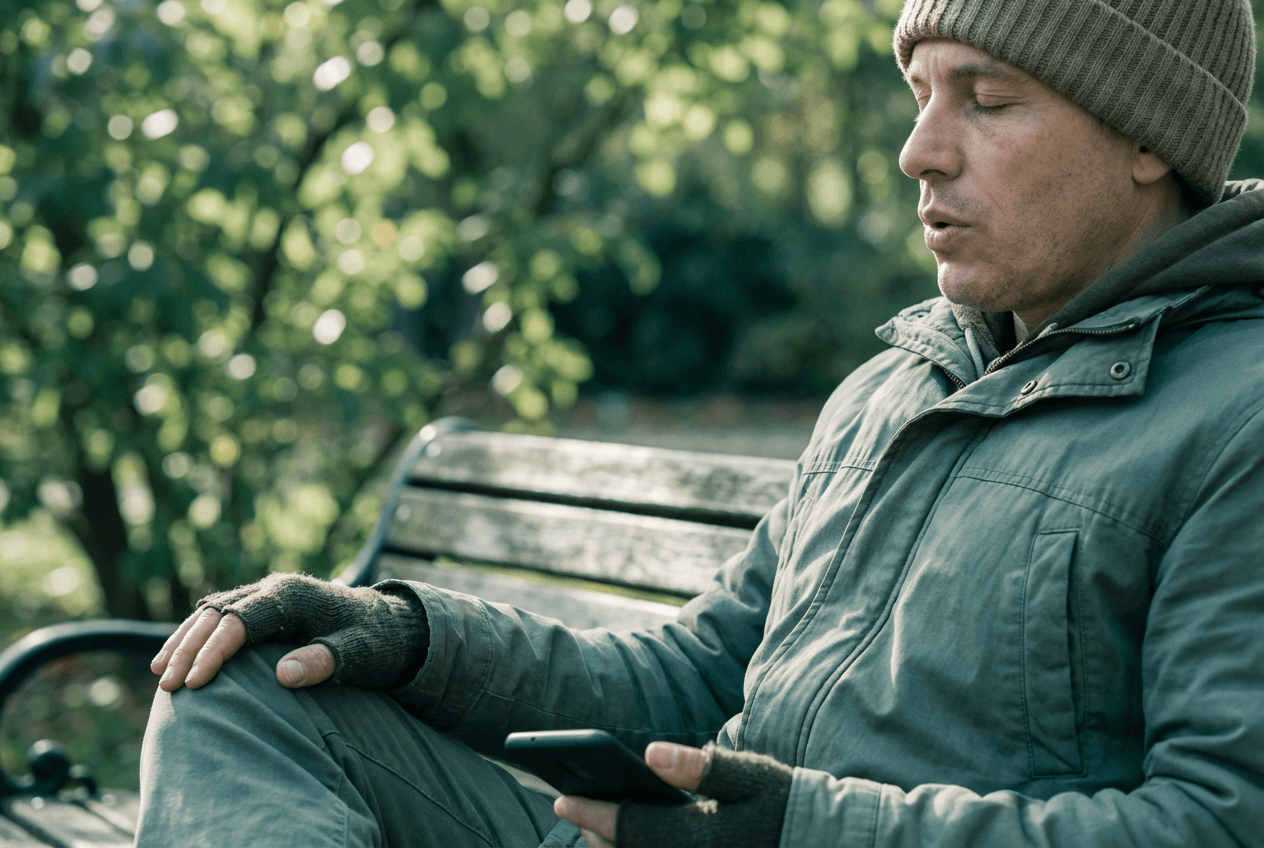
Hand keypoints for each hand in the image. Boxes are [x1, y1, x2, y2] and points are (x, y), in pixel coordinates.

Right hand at [150, 573, 426, 692]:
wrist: (388, 623)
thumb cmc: (375, 641)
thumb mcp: (358, 654)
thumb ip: (325, 662)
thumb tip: (283, 676)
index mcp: (293, 595)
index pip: (241, 621)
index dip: (215, 652)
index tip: (195, 684)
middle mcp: (273, 588)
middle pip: (218, 615)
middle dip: (189, 649)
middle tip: (167, 687)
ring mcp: (264, 594)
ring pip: (211, 613)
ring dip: (184, 642)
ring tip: (161, 676)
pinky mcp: (261, 606)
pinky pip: (218, 618)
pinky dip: (194, 637)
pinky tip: (175, 660)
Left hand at [555, 741, 792, 847]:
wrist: (815, 844)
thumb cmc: (781, 804)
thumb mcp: (751, 776)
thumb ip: (702, 767)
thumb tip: (651, 753)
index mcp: (702, 839)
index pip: (634, 828)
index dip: (594, 813)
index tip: (563, 800)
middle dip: (596, 835)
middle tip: (571, 808)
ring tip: (594, 827)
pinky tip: (624, 841)